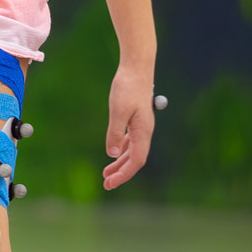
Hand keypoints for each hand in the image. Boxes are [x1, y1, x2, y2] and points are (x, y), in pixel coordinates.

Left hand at [101, 64, 154, 189]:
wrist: (137, 67)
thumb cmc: (127, 87)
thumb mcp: (118, 110)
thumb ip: (115, 132)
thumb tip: (111, 154)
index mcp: (143, 132)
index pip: (136, 161)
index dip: (124, 174)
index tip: (110, 183)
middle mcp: (145, 131)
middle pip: (135, 159)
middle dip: (121, 173)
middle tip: (106, 184)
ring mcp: (141, 125)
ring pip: (132, 150)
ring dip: (120, 162)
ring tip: (107, 173)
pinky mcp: (136, 117)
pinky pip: (130, 140)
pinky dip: (122, 149)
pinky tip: (114, 152)